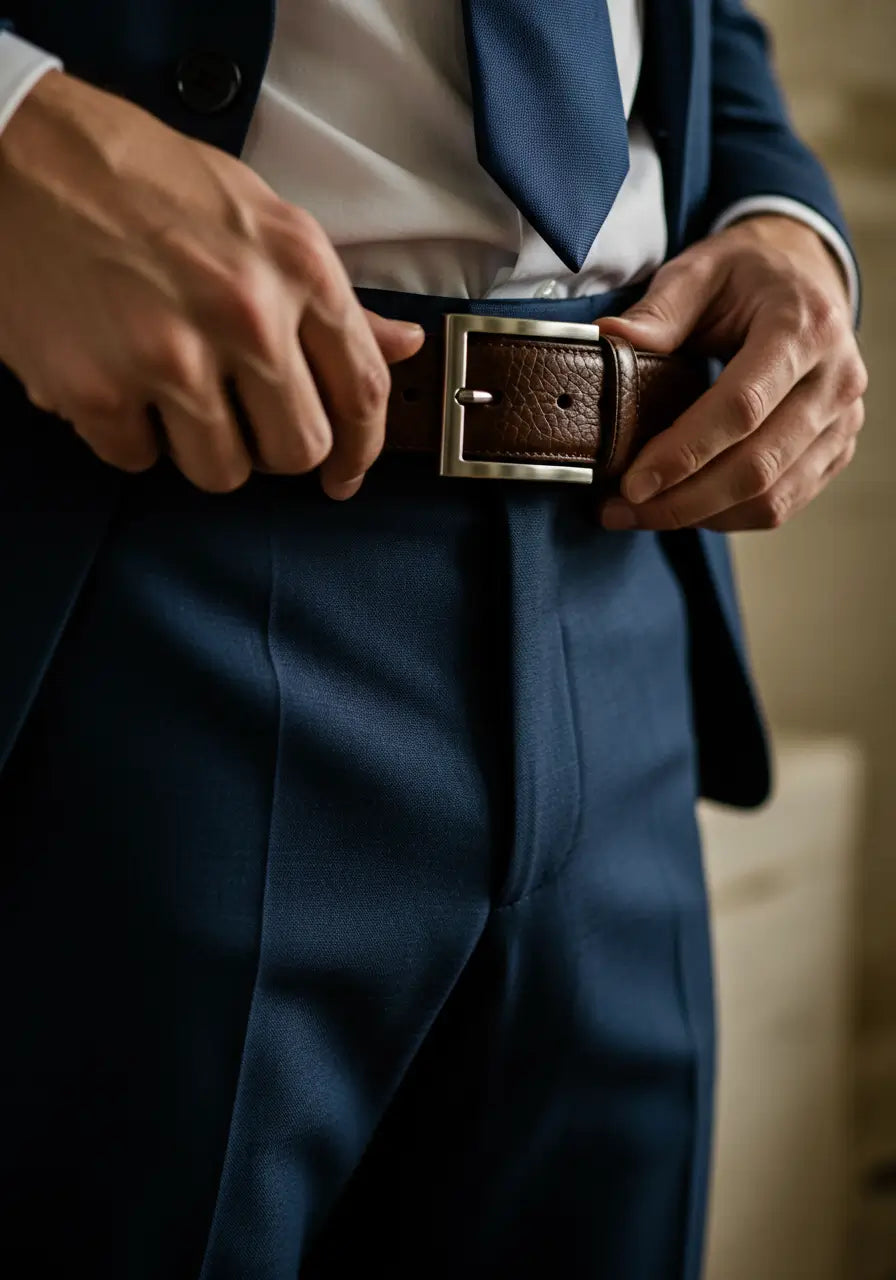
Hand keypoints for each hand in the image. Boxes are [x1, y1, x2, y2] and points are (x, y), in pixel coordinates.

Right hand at [0, 70, 423, 497]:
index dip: (363, 451)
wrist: (16, 151)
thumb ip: (332, 298)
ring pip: (223, 472)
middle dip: (273, 450)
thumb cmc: (140, 179)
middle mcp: (245, 315)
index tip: (345, 476)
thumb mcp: (258, 217)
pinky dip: (129, 437)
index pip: (363, 392)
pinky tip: (117, 383)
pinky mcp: (97, 389)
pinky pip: (138, 460)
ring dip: (201, 449)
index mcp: (298, 267)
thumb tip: (403, 346)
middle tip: (243, 423)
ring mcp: (169, 356)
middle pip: (298, 450)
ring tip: (172, 395)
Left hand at [597, 214, 866, 531]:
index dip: (684, 453)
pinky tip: (683, 509)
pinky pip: (783, 503)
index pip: (742, 408)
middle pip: (757, 465)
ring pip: (772, 497)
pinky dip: (727, 517)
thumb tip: (608, 341)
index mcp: (804, 328)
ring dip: (700, 517)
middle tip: (622, 510)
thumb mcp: (699, 271)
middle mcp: (836, 378)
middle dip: (682, 500)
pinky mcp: (835, 449)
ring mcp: (842, 420)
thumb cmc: (746, 276)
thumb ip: (657, 311)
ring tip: (641, 515)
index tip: (633, 483)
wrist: (804, 276)